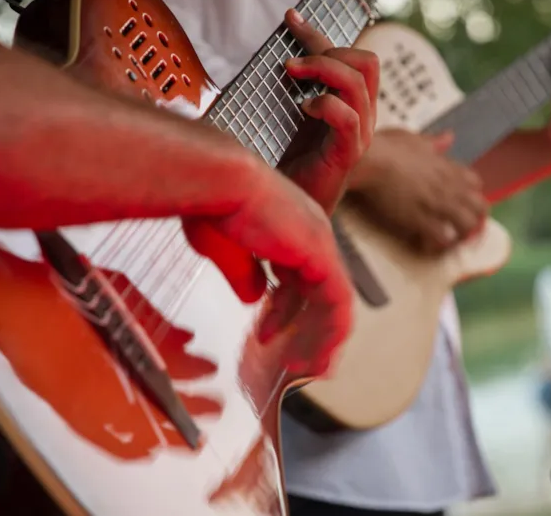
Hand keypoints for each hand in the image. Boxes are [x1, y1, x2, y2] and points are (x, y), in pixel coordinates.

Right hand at [182, 163, 351, 376]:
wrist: (217, 181)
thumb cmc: (211, 202)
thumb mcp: (225, 248)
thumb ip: (242, 272)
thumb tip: (253, 297)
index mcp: (287, 224)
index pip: (297, 274)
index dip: (282, 309)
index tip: (265, 334)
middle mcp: (310, 231)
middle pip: (319, 289)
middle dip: (307, 327)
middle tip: (296, 360)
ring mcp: (320, 243)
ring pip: (334, 302)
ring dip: (321, 339)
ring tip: (309, 370)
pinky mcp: (323, 256)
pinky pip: (339, 305)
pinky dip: (331, 335)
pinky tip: (318, 359)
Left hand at [279, 9, 378, 214]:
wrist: (289, 208)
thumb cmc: (287, 164)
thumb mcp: (288, 116)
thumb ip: (290, 89)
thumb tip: (271, 56)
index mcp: (351, 104)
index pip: (349, 55)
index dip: (318, 32)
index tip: (290, 17)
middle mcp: (363, 115)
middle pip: (367, 61)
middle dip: (327, 50)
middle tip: (292, 63)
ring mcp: (360, 134)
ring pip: (357, 81)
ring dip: (321, 68)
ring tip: (291, 75)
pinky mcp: (348, 153)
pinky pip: (348, 116)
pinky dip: (325, 104)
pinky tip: (304, 110)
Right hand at [349, 128, 488, 253]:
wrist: (370, 161)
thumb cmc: (385, 147)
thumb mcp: (413, 139)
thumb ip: (434, 142)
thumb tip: (450, 137)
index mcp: (446, 166)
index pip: (475, 183)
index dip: (469, 194)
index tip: (459, 201)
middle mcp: (448, 186)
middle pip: (479, 208)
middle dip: (473, 218)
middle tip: (457, 226)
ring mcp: (437, 204)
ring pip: (467, 226)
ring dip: (459, 234)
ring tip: (444, 239)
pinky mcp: (422, 220)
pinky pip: (443, 239)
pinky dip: (438, 244)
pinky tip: (426, 243)